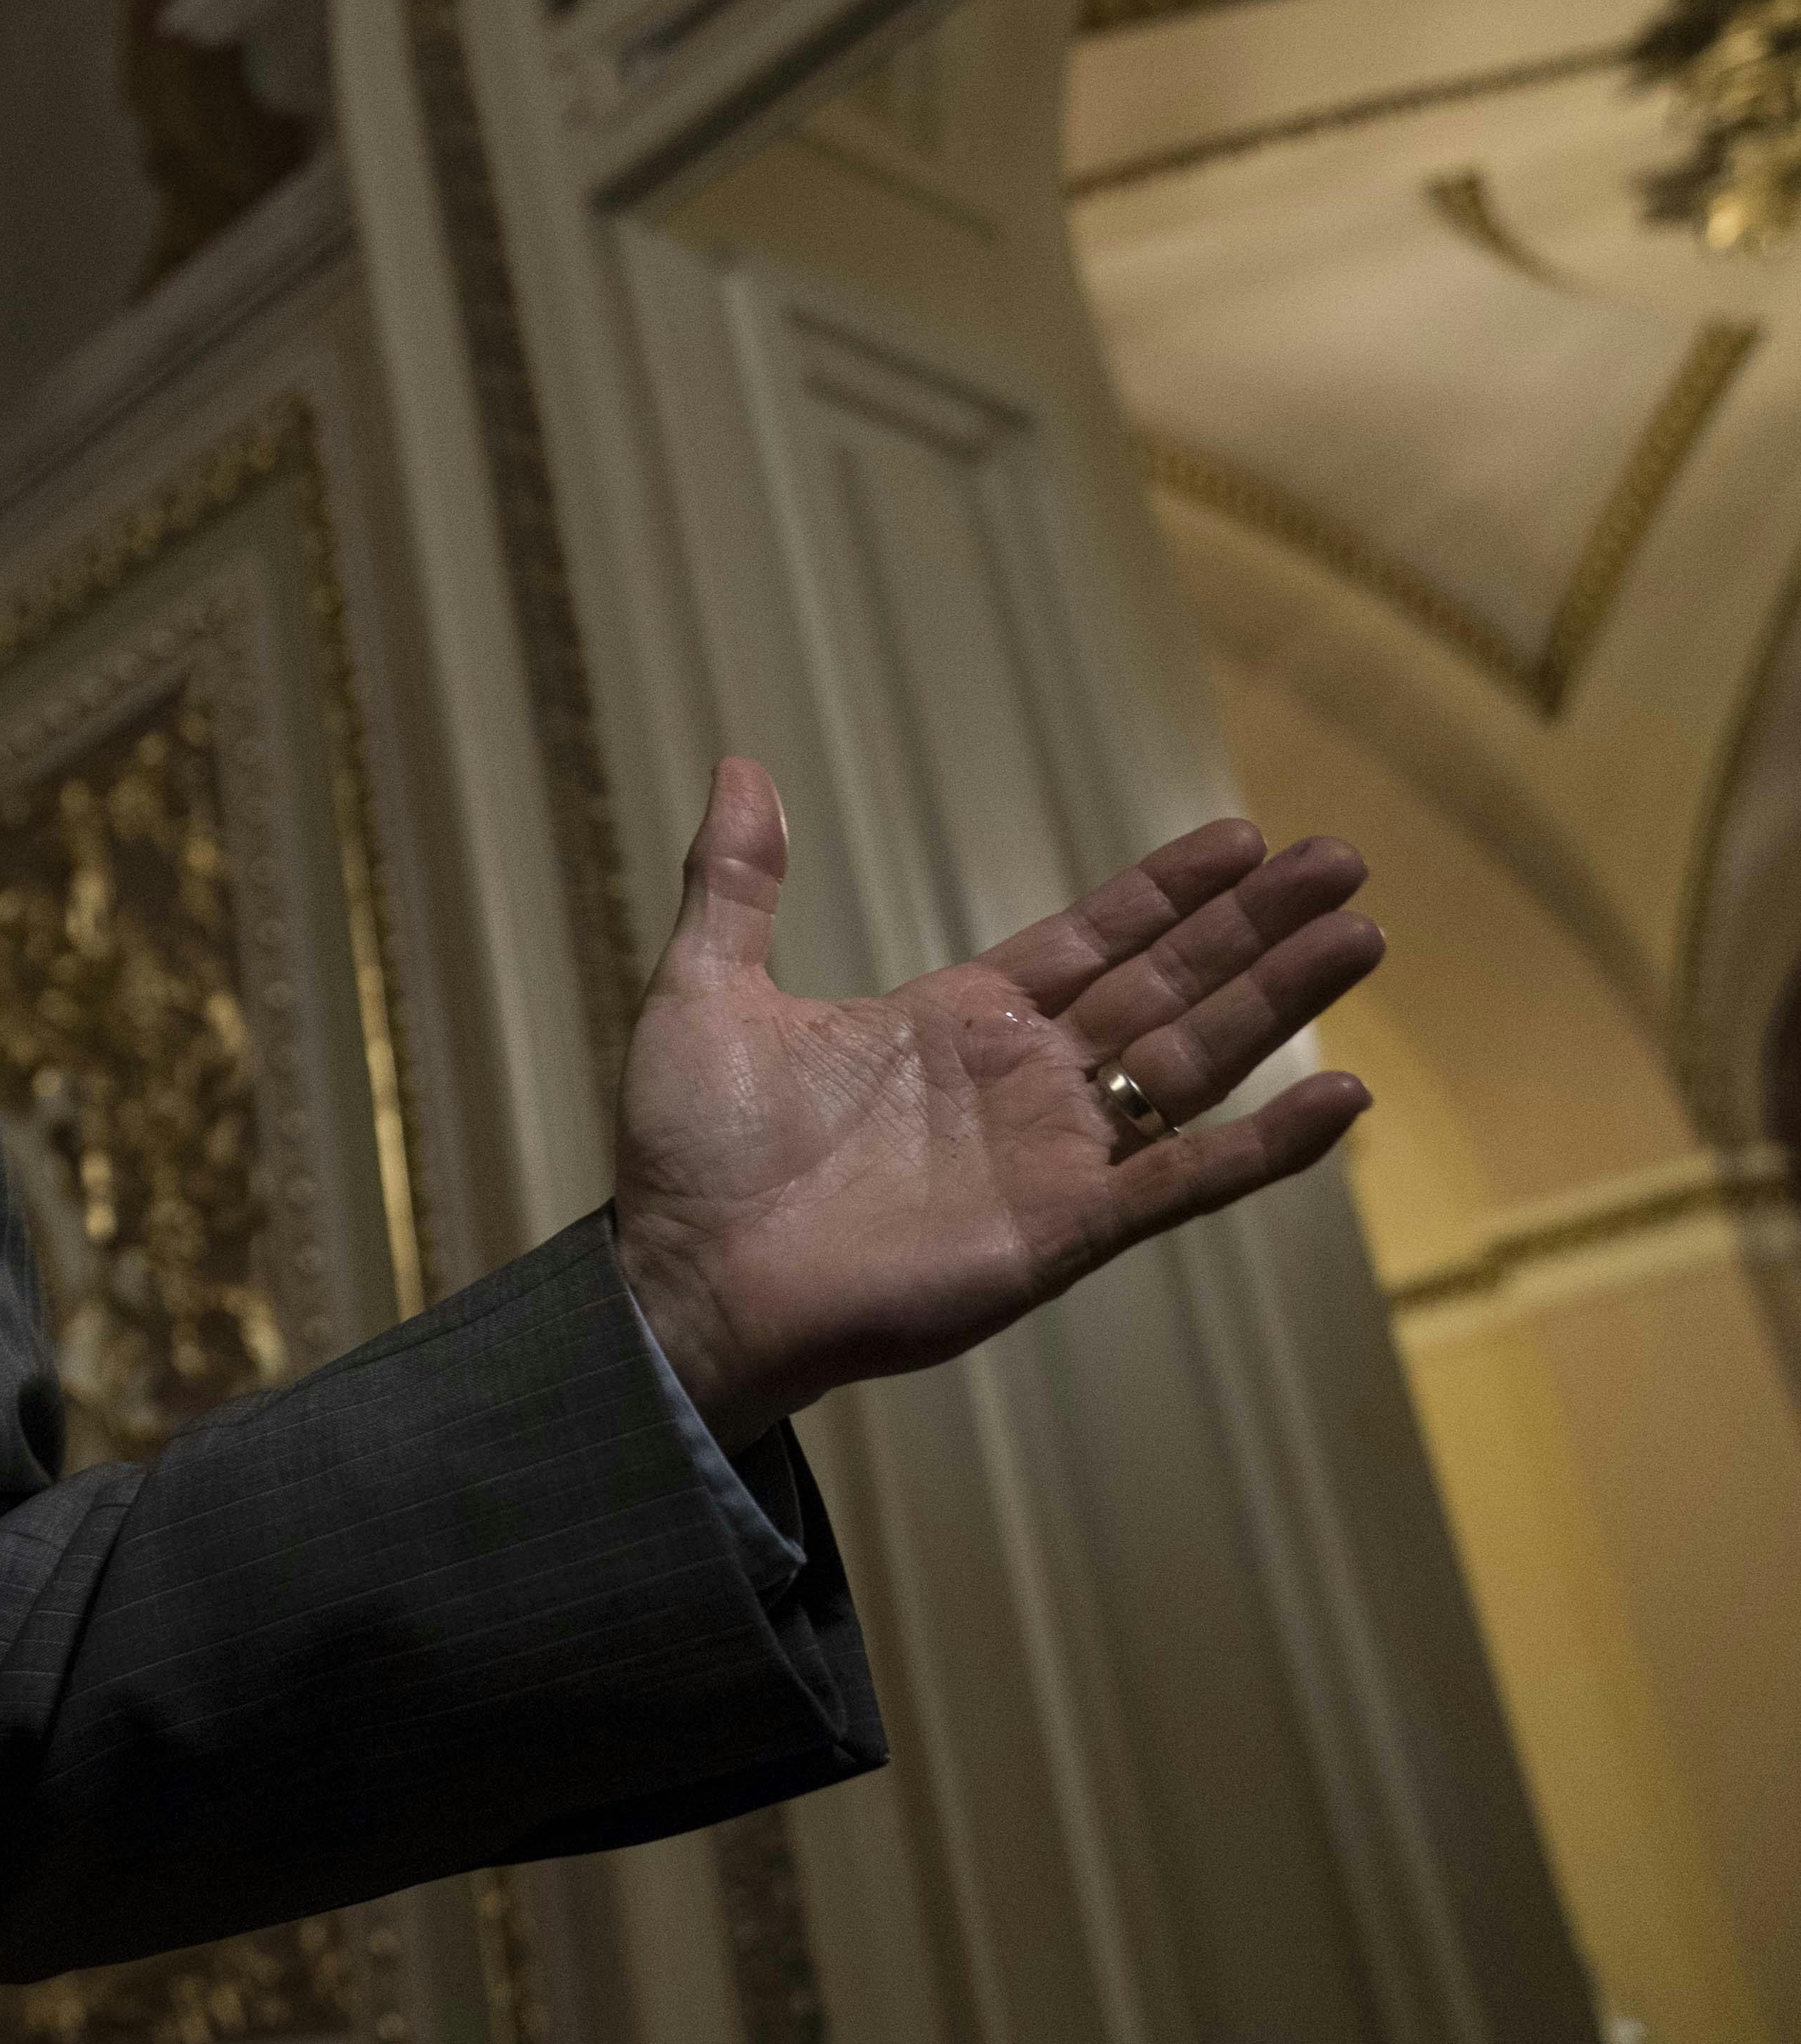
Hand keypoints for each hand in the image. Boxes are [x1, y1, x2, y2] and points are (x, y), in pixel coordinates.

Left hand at [612, 758, 1380, 1451]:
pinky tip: (1341, 1097)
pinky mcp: (1062, 1231)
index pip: (1088, 939)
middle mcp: (1018, 1081)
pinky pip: (1183, 1181)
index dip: (1165, 891)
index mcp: (950, 1021)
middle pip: (1165, 983)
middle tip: (1342, 860)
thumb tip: (738, 766)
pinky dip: (1265, 1147)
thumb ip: (736, 882)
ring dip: (1277, 1001)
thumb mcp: (705, 989)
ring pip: (1192, 1061)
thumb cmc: (689, 1151)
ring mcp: (1050, 1156)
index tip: (1241, 837)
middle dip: (1252, 924)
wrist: (683, 1278)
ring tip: (1360, 933)